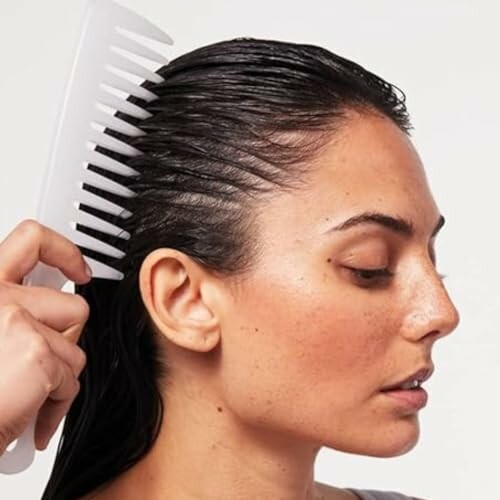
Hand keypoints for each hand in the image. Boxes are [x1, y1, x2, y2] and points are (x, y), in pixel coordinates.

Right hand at [0, 219, 90, 452]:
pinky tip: (31, 415)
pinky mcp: (37, 354)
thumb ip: (7, 312)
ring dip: (58, 375)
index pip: (30, 239)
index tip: (78, 268)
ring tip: (26, 391)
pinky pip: (72, 378)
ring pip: (73, 346)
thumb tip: (40, 304)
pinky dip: (57, 403)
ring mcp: (16, 321)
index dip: (63, 251)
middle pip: (71, 304)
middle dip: (67, 338)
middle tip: (49, 354)